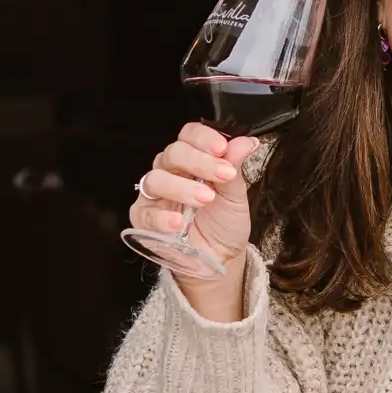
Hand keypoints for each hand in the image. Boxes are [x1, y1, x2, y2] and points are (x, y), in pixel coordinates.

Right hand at [128, 121, 257, 289]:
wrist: (219, 257)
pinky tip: (179, 223)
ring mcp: (155, 195)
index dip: (204, 138)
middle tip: (222, 175)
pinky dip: (162, 216)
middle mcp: (170, 172)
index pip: (189, 135)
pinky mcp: (144, 219)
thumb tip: (247, 141)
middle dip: (199, 162)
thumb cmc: (224, 222)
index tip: (222, 148)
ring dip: (182, 188)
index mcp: (192, 159)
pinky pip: (146, 212)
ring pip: (156, 179)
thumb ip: (235, 167)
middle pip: (173, 153)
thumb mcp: (235, 195)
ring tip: (205, 200)